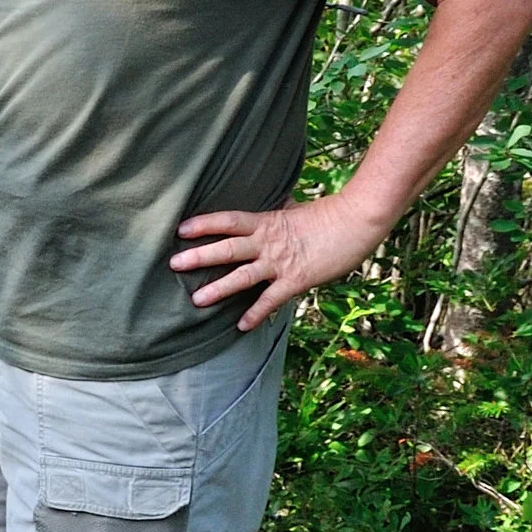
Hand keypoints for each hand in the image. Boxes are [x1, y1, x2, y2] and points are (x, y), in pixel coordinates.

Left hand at [168, 193, 388, 330]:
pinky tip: (241, 325)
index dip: (204, 225)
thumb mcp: (297, 210)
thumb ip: (280, 213)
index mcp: (267, 222)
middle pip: (227, 249)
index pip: (228, 221)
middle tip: (173, 264)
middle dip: (199, 257)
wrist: (357, 221)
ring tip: (196, 300)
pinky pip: (271, 299)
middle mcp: (268, 242)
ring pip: (242, 277)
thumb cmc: (330, 214)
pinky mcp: (296, 280)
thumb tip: (274, 205)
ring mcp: (280, 262)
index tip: (181, 230)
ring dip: (218, 289)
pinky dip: (256, 313)